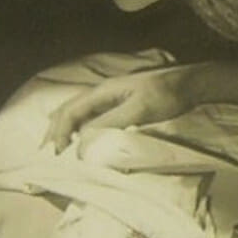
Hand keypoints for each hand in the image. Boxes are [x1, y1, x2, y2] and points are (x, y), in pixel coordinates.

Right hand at [43, 67, 192, 152]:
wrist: (192, 84)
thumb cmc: (168, 95)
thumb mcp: (139, 110)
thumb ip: (110, 124)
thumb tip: (82, 142)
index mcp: (104, 91)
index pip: (71, 111)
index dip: (60, 132)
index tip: (57, 154)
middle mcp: (103, 92)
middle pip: (69, 108)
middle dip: (55, 129)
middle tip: (45, 152)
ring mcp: (112, 96)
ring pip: (79, 110)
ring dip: (64, 126)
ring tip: (55, 144)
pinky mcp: (122, 103)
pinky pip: (92, 114)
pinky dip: (79, 125)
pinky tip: (81, 134)